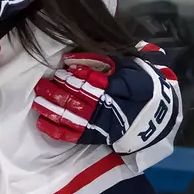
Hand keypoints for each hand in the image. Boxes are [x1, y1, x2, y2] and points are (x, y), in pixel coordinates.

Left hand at [32, 48, 179, 151]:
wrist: (155, 116)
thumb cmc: (139, 84)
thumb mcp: (128, 66)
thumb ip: (103, 60)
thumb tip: (72, 56)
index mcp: (119, 90)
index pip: (97, 84)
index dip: (80, 76)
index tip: (64, 69)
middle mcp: (108, 109)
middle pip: (80, 100)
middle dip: (59, 92)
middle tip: (41, 84)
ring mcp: (100, 125)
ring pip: (73, 117)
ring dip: (53, 109)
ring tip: (38, 100)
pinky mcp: (94, 137)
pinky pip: (73, 136)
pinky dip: (56, 130)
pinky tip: (41, 122)